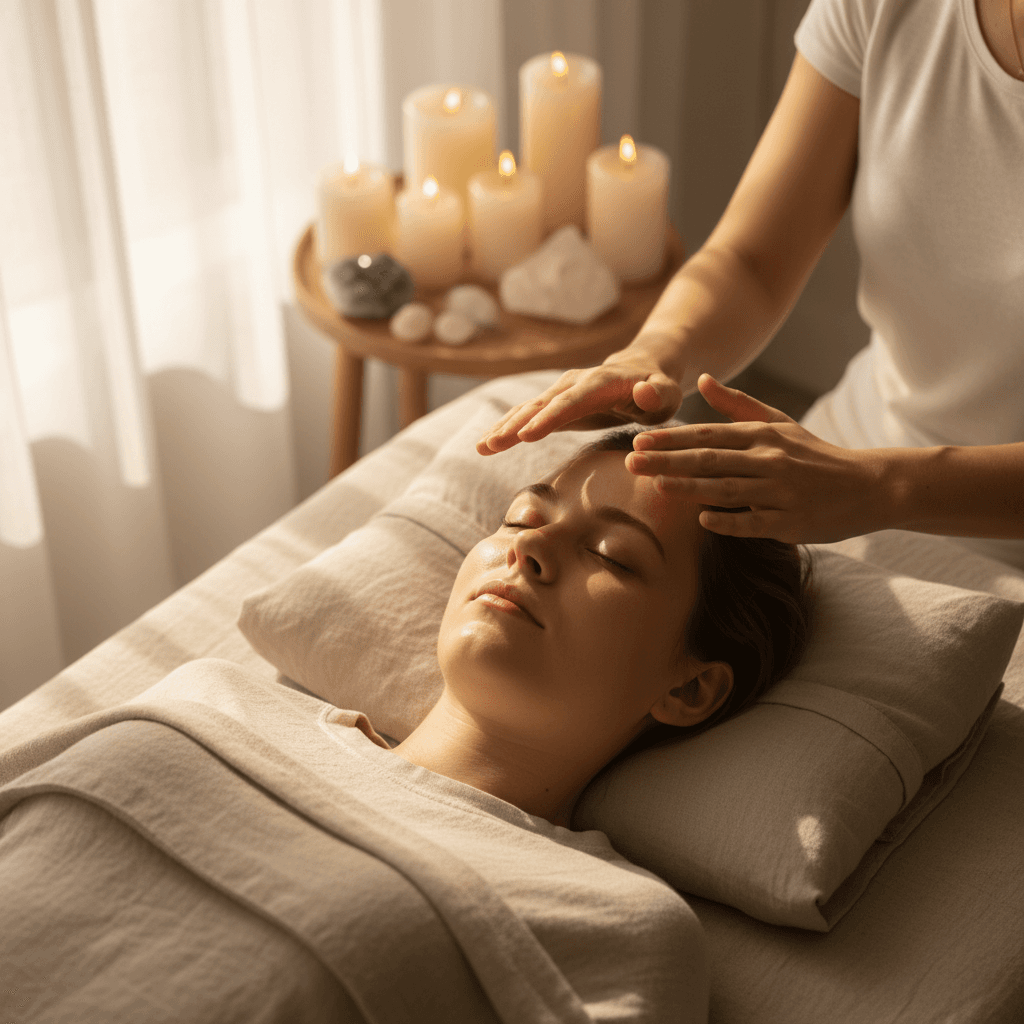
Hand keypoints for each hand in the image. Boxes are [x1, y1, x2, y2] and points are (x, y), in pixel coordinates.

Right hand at [476, 358, 682, 455]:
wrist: (642, 369)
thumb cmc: (658, 388)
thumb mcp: (667, 393)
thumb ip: (658, 394)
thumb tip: (645, 391)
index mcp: (600, 382)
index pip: (572, 401)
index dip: (549, 417)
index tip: (527, 434)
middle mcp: (573, 383)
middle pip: (540, 405)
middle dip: (515, 425)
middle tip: (492, 444)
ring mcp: (559, 392)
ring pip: (526, 410)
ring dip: (503, 428)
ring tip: (481, 448)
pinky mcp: (552, 404)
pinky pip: (525, 416)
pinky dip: (505, 429)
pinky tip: (485, 446)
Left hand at [626, 374, 888, 543]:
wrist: (868, 486)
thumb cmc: (814, 456)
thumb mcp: (780, 423)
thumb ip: (738, 405)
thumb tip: (705, 378)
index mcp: (762, 436)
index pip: (708, 435)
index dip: (672, 438)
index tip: (640, 439)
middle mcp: (768, 460)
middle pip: (710, 460)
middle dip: (667, 460)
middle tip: (631, 461)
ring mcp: (779, 492)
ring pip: (727, 488)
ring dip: (690, 487)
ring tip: (657, 484)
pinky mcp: (790, 521)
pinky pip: (754, 522)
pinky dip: (730, 520)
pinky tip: (703, 519)